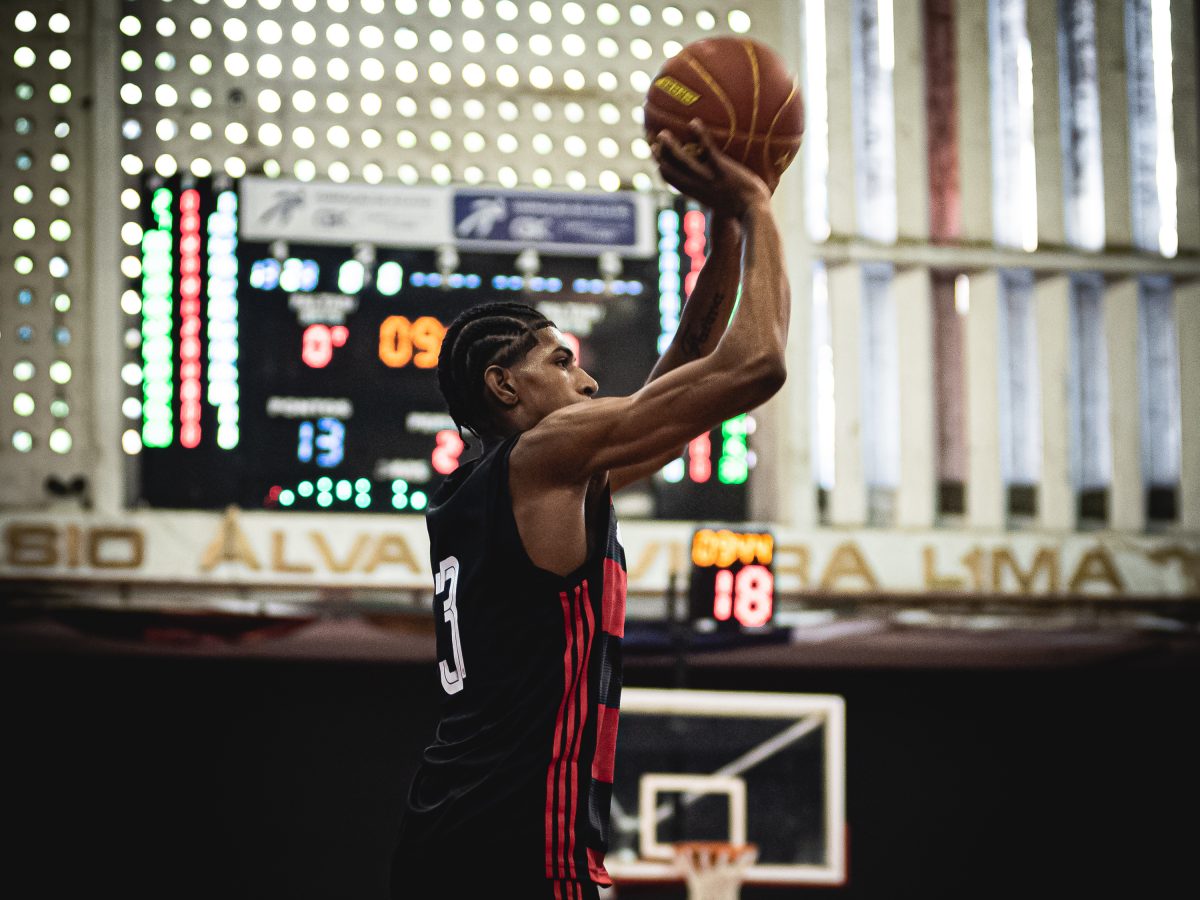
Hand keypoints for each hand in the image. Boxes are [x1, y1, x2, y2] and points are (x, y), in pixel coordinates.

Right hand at [651, 120, 772, 217]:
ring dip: (669, 147)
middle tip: (652, 144)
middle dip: (658, 158)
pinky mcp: (721, 168)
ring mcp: (708, 177)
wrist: (754, 212)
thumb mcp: (728, 206)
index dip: (663, 170)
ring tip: (662, 134)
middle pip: (670, 172)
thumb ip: (723, 196)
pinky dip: (699, 135)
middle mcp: (698, 186)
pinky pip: (707, 149)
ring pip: (682, 161)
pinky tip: (694, 122)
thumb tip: (729, 192)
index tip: (658, 161)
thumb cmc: (747, 211)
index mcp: (697, 194)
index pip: (674, 182)